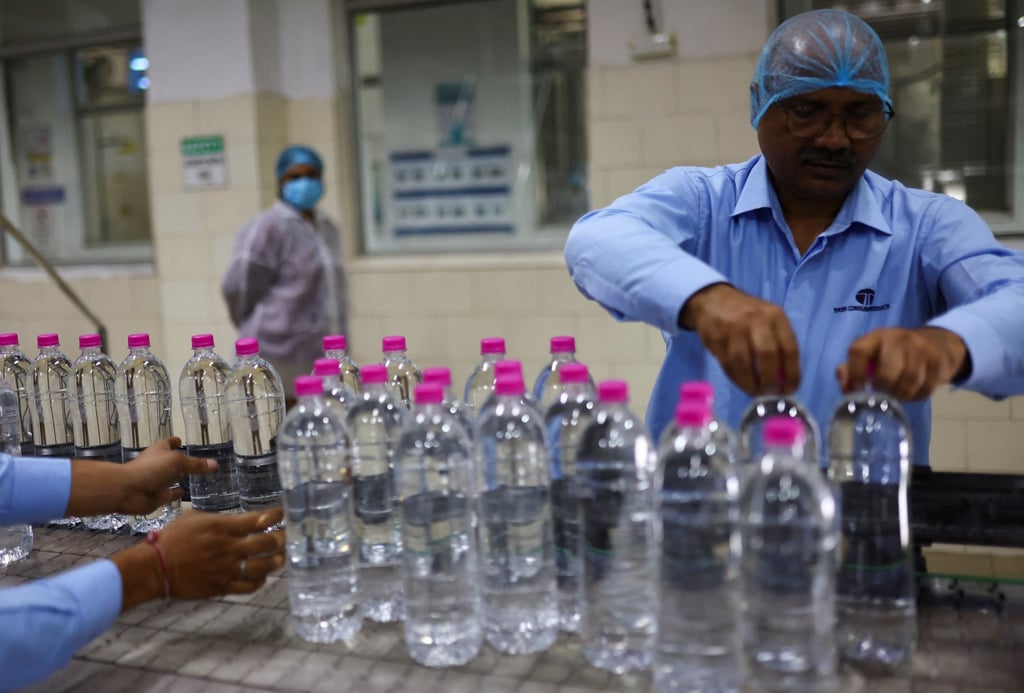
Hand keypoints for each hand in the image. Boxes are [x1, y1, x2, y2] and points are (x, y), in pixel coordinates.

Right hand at [112, 507, 284, 609]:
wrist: (155, 567)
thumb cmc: (173, 537)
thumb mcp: (195, 517)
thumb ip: (221, 519)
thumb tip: (240, 520)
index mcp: (221, 527)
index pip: (258, 520)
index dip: (275, 516)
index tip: (282, 513)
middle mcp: (228, 548)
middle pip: (266, 543)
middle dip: (282, 538)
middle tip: (287, 536)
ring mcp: (226, 569)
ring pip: (262, 566)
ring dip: (276, 561)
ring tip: (281, 557)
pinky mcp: (221, 587)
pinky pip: (249, 586)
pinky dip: (260, 581)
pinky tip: (262, 576)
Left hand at [118, 437, 217, 514]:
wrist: (128, 491)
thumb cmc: (150, 469)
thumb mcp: (177, 462)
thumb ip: (196, 464)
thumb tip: (215, 464)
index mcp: (160, 451)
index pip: (168, 443)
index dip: (174, 442)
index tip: (180, 440)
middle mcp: (158, 465)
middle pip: (171, 461)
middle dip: (181, 461)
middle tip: (196, 461)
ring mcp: (157, 481)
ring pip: (172, 478)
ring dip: (180, 477)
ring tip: (195, 477)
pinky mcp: (157, 496)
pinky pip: (170, 494)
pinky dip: (176, 493)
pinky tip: (184, 492)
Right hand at [680, 283, 800, 394]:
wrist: (713, 300)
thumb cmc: (747, 316)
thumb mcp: (768, 322)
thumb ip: (779, 346)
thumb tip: (784, 380)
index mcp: (776, 317)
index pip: (789, 348)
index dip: (792, 374)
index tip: (789, 390)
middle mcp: (756, 320)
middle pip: (767, 354)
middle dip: (770, 380)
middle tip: (770, 394)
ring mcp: (733, 328)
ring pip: (743, 362)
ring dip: (750, 383)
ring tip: (755, 392)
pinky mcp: (716, 338)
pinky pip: (727, 364)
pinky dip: (736, 378)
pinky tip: (742, 383)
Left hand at [836, 326, 968, 398]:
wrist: (937, 344)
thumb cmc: (895, 353)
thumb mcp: (872, 354)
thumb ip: (852, 369)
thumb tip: (846, 388)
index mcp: (877, 337)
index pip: (859, 351)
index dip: (855, 373)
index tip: (858, 387)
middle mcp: (899, 340)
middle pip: (886, 374)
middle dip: (882, 389)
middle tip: (882, 393)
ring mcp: (921, 350)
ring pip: (907, 383)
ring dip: (900, 395)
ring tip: (896, 393)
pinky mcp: (938, 362)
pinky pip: (924, 388)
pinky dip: (916, 395)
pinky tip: (912, 391)